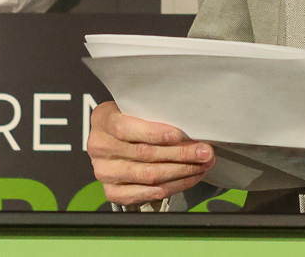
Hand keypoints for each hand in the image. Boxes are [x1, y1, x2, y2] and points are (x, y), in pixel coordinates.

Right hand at [88, 100, 214, 204]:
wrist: (115, 141)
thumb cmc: (132, 120)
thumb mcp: (137, 109)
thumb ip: (154, 115)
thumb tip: (190, 124)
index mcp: (102, 120)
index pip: (126, 128)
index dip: (154, 133)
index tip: (179, 135)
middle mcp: (99, 147)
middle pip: (144, 153)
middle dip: (180, 153)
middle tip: (205, 152)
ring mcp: (104, 172)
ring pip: (149, 175)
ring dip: (182, 171)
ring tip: (203, 165)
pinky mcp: (112, 192)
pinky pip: (146, 194)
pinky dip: (172, 187)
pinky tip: (188, 178)